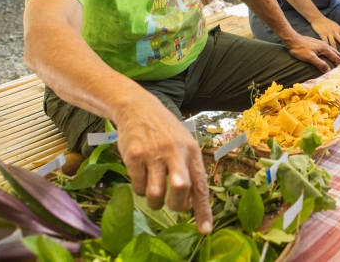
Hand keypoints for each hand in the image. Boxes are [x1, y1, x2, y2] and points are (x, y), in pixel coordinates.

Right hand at [115, 94, 212, 233]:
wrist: (138, 108)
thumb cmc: (165, 131)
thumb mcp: (184, 144)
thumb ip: (189, 170)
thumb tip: (191, 202)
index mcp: (191, 151)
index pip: (200, 185)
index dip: (203, 210)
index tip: (204, 230)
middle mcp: (175, 152)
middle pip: (180, 190)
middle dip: (176, 205)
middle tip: (172, 204)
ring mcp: (153, 154)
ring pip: (155, 194)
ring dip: (155, 203)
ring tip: (155, 196)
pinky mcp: (134, 156)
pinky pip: (138, 187)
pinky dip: (140, 190)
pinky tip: (142, 177)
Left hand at [284, 33, 339, 72]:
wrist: (292, 39)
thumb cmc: (300, 49)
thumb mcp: (310, 58)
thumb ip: (320, 64)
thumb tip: (329, 71)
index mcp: (324, 48)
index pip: (335, 57)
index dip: (339, 63)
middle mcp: (324, 45)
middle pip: (336, 52)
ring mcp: (321, 44)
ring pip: (332, 50)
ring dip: (336, 56)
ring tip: (338, 62)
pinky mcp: (317, 44)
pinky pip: (328, 49)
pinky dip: (331, 54)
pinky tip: (328, 56)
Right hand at [310, 16, 339, 55]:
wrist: (318, 18)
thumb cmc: (327, 22)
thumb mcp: (336, 25)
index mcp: (339, 29)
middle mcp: (335, 32)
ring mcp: (329, 33)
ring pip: (333, 43)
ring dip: (336, 50)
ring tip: (338, 56)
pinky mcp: (322, 34)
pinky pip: (325, 42)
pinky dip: (327, 47)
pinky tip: (328, 52)